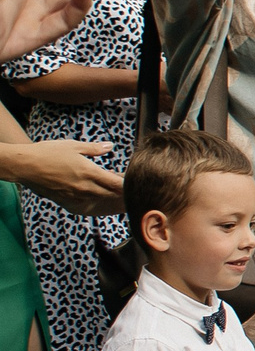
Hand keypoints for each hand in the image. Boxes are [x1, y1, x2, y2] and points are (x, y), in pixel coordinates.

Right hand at [0, 138, 122, 214]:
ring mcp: (75, 195)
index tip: (135, 181)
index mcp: (90, 173)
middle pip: (111, 194)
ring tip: (112, 187)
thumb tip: (110, 146)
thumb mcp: (73, 146)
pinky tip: (94, 193)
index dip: (128, 185)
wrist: (24, 166)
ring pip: (99, 199)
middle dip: (121, 191)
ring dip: (108, 195)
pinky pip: (85, 204)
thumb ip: (94, 148)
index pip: (117, 184)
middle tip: (127, 185)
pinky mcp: (66, 200)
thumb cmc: (48, 153)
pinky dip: (93, 199)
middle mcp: (85, 187)